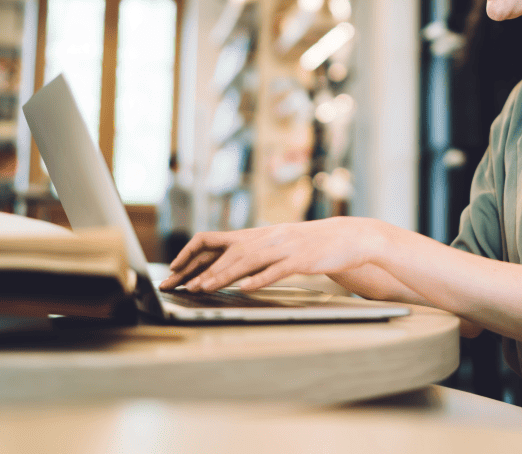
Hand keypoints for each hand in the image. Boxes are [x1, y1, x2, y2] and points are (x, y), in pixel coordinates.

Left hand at [158, 217, 388, 292]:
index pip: (214, 239)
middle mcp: (266, 238)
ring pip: (247, 260)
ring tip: (203, 287)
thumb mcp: (277, 244)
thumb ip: (253, 252)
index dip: (192, 253)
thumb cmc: (311, 244)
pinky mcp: (301, 259)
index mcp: (257, 234)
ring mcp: (284, 248)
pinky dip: (261, 278)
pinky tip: (246, 288)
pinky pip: (277, 269)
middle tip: (178, 285)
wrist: (348, 237)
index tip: (174, 269)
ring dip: (222, 274)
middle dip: (199, 269)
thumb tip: (225, 266)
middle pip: (225, 251)